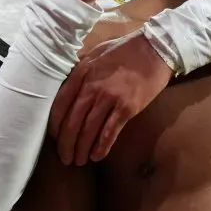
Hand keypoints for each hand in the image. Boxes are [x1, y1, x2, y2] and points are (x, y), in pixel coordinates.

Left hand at [49, 30, 172, 164]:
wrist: (155, 49)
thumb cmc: (125, 49)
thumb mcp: (95, 53)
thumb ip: (79, 69)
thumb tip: (65, 83)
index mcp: (81, 73)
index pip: (59, 106)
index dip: (54, 126)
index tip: (55, 138)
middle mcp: (92, 87)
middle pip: (72, 123)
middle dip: (66, 144)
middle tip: (65, 158)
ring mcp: (110, 98)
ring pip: (88, 130)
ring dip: (81, 149)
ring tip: (78, 161)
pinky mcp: (127, 107)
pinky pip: (109, 132)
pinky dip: (101, 147)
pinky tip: (96, 156)